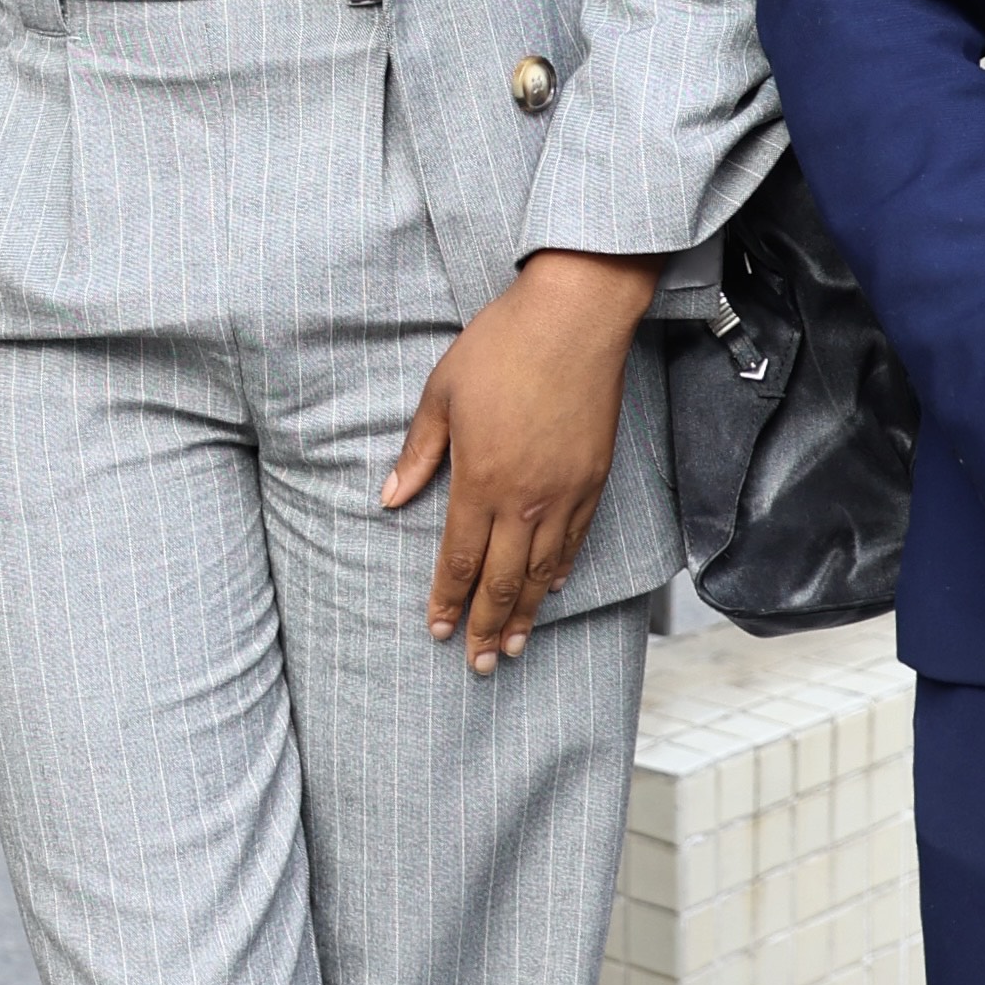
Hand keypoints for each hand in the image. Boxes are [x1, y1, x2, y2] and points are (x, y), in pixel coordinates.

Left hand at [390, 252, 657, 675]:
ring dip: (526, 614)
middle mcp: (526, 498)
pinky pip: (576, 540)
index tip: (436, 630)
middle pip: (504, 580)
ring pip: (544, 571)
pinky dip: (561, 572)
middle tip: (477, 665)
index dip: (447, 599)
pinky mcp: (595, 479)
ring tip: (512, 647)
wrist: (574, 319)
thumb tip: (390, 497)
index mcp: (481, 480)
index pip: (459, 559)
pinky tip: (552, 589)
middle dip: (485, 626)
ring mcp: (566, 492)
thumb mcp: (441, 394)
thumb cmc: (500, 348)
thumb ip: (418, 454)